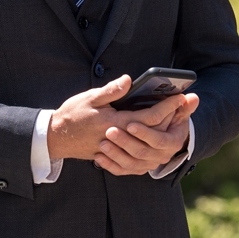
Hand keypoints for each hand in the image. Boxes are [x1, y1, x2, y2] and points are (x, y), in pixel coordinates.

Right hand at [46, 76, 185, 161]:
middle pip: (152, 132)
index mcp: (115, 122)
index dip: (166, 107)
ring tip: (173, 119)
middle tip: (183, 106)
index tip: (179, 97)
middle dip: (169, 118)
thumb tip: (130, 80)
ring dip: (161, 132)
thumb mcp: (90, 97)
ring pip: (146, 145)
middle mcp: (119, 138)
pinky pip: (135, 157)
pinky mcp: (112, 156)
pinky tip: (154, 140)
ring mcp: (116, 149)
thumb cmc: (72, 115)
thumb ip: (112, 91)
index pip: (149, 117)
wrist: (55, 137)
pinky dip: (148, 148)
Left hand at [95, 94, 198, 176]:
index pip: (158, 139)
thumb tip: (192, 97)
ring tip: (103, 143)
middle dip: (125, 141)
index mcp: (172, 142)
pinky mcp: (135, 169)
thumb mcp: (177, 112)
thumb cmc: (169, 120)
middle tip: (110, 131)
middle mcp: (161, 156)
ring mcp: (147, 165)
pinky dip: (110, 165)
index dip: (145, 133)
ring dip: (115, 154)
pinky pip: (121, 170)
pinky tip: (98, 157)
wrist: (161, 138)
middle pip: (141, 152)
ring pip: (129, 164)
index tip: (130, 124)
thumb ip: (183, 105)